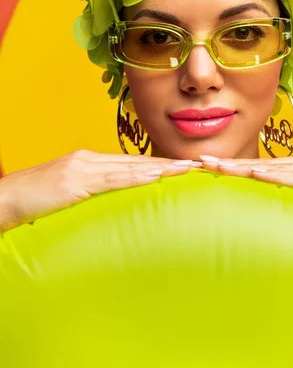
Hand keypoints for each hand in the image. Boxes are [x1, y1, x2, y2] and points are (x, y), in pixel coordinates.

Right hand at [0, 150, 199, 232]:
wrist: (4, 199)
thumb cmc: (34, 202)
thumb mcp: (68, 197)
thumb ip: (91, 196)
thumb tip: (114, 207)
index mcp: (89, 163)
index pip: (131, 164)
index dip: (159, 165)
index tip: (183, 167)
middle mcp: (89, 160)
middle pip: (137, 162)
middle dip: (169, 163)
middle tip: (198, 164)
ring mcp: (82, 168)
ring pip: (130, 167)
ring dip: (162, 168)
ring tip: (188, 168)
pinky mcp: (74, 181)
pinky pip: (111, 180)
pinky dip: (135, 177)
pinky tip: (155, 177)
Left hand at [199, 151, 292, 218]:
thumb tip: (290, 212)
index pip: (268, 168)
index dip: (239, 168)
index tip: (213, 169)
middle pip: (264, 163)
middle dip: (231, 163)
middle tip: (199, 162)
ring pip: (275, 168)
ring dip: (243, 167)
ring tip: (214, 167)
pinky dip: (278, 177)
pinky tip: (256, 176)